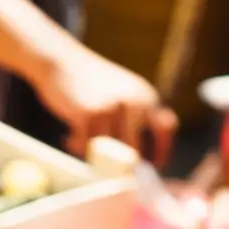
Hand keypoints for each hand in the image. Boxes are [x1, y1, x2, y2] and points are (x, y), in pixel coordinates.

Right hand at [33, 45, 176, 166]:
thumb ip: (135, 119)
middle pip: (136, 150)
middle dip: (122, 165)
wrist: (62, 60)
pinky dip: (78, 147)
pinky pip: (88, 147)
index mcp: (146, 96)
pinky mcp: (90, 114)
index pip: (166, 128)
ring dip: (94, 155)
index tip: (153, 167)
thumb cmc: (91, 82)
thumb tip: (140, 160)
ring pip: (110, 153)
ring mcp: (113, 108)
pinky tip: (69, 137)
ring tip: (79, 142)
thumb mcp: (123, 93)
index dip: (162, 151)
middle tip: (105, 167)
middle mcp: (135, 102)